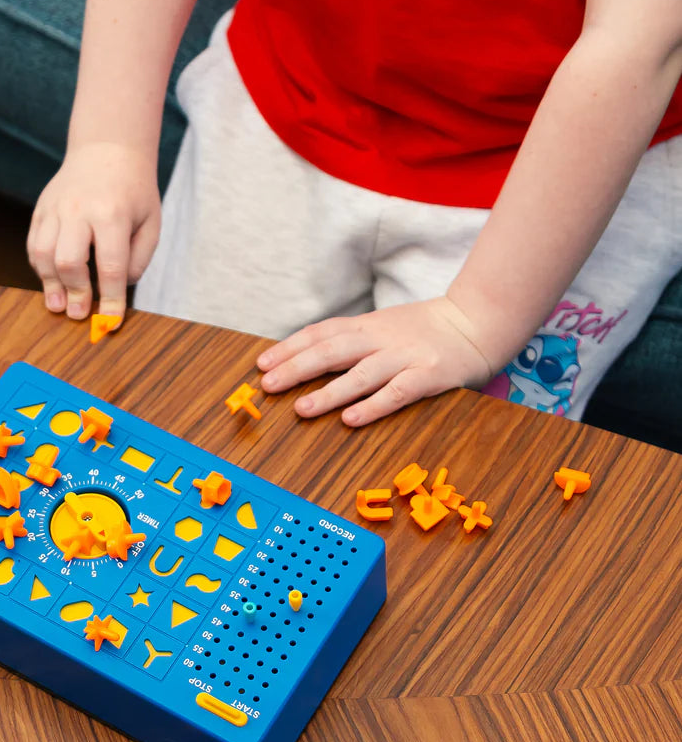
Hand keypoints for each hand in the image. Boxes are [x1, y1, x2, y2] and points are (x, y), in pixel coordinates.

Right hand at [27, 142, 160, 319]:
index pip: (110, 266)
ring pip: (43, 253)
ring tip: (58, 305)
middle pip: (69, 261)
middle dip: (74, 292)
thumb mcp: (151, 222)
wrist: (107, 149)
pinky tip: (51, 281)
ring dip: (50, 284)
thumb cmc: (134, 191)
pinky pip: (34, 244)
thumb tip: (116, 289)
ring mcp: (56, 207)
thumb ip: (138, 259)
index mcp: (112, 214)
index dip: (110, 300)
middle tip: (79, 314)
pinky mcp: (42, 208)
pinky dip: (41, 267)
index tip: (110, 322)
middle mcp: (80, 210)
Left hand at [256, 296, 494, 425]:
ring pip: (361, 373)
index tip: (262, 364)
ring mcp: (405, 356)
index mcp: (366, 325)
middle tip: (269, 385)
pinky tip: (350, 420)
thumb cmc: (422, 330)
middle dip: (297, 368)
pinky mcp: (429, 375)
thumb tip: (306, 359)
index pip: (320, 334)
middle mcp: (381, 338)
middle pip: (332, 351)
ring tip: (302, 408)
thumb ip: (349, 340)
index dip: (290, 348)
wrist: (478, 321)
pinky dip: (373, 406)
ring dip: (329, 392)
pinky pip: (397, 392)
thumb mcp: (381, 326)